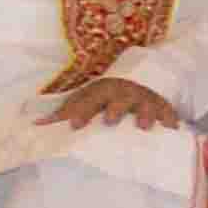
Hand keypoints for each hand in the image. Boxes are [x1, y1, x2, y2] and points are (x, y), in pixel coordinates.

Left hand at [40, 69, 184, 132]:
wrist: (137, 80)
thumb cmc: (104, 97)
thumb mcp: (83, 100)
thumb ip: (64, 114)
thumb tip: (35, 125)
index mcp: (102, 91)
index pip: (90, 99)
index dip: (82, 111)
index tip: (73, 125)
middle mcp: (124, 92)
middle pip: (120, 98)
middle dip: (116, 108)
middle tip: (110, 121)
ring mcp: (144, 97)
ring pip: (146, 103)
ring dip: (146, 113)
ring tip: (144, 127)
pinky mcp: (161, 104)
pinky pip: (168, 110)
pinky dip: (170, 117)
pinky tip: (172, 128)